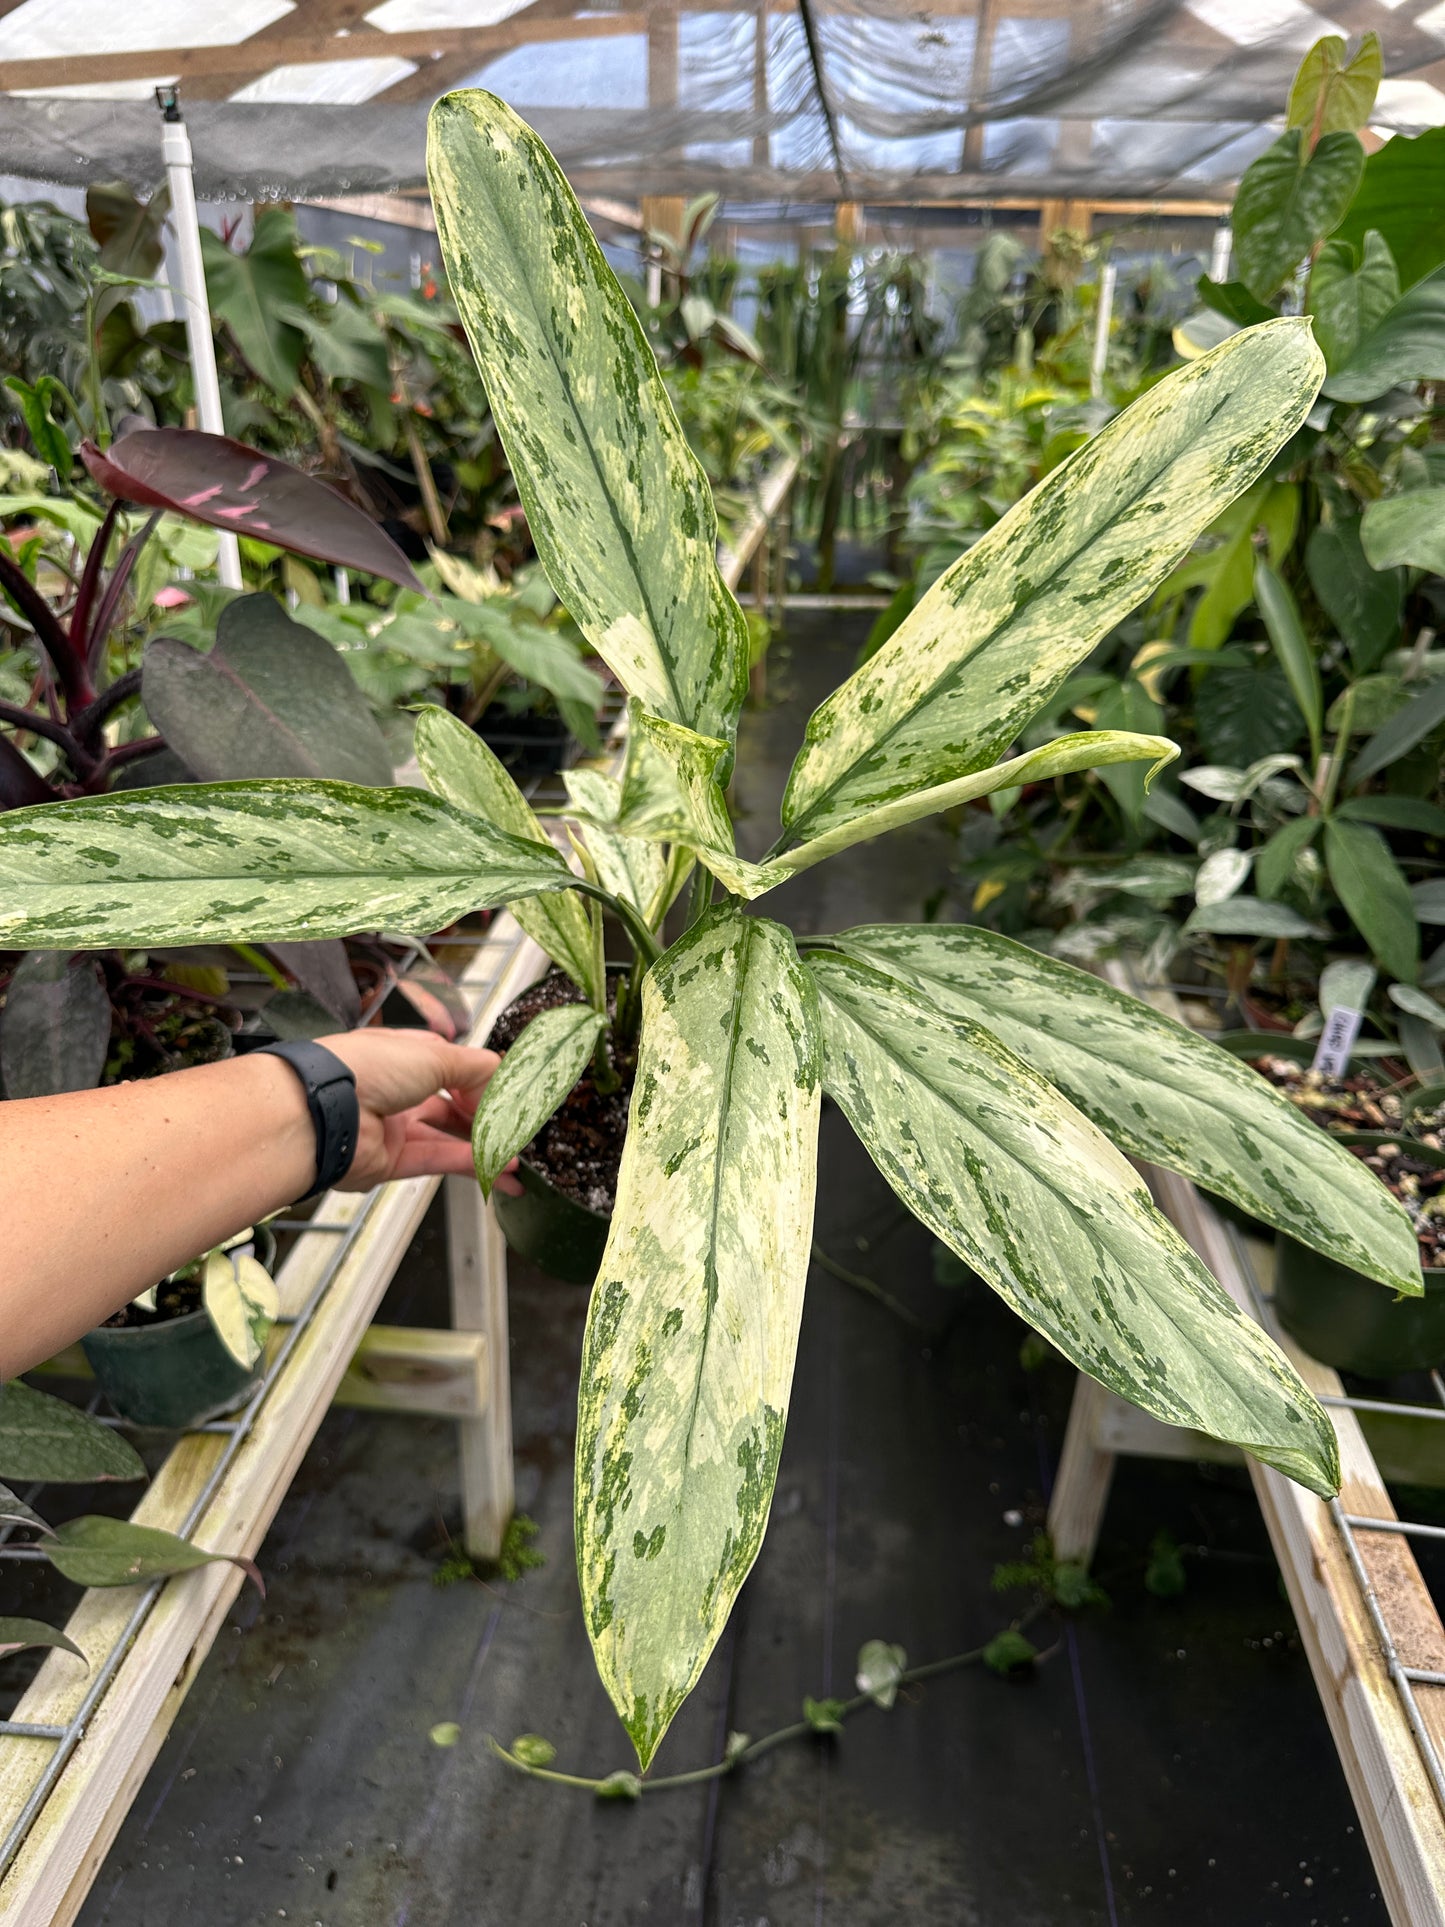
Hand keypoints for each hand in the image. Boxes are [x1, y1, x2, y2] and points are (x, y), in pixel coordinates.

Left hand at [315, 1029, 524, 1194]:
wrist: (319, 1112)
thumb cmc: (363, 1069)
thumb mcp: (435, 1055)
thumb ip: (476, 1068)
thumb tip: (501, 1080)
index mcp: (405, 1056)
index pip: (454, 1067)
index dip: (483, 1080)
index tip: (510, 1093)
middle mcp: (398, 1090)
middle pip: (453, 1105)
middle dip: (487, 1118)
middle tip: (518, 1129)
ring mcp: (394, 1126)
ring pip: (448, 1137)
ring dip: (484, 1147)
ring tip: (517, 1157)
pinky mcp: (390, 1160)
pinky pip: (437, 1159)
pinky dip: (469, 1162)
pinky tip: (498, 1166)